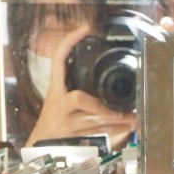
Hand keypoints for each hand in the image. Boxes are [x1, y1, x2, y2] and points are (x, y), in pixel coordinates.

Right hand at [25, 24, 136, 147]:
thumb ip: (73, 83)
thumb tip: (97, 72)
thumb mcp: (57, 97)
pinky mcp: (73, 138)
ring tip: (133, 117)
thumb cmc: (52, 118)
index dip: (69, 43)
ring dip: (116, 120)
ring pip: (93, 121)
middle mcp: (59, 105)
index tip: (85, 29)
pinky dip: (115, 131)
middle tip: (120, 107)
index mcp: (55, 89)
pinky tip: (128, 127)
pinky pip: (97, 134)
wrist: (40, 144)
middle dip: (99, 104)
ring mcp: (66, 123)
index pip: (58, 60)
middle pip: (78, 99)